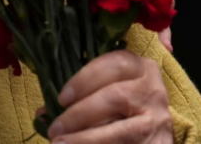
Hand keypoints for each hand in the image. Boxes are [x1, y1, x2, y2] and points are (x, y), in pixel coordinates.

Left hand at [45, 50, 171, 142]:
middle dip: (79, 114)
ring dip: (85, 139)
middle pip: (115, 97)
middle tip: (55, 129)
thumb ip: (80, 97)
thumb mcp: (106, 93)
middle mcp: (153, 91)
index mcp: (140, 68)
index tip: (62, 98)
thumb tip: (43, 114)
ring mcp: (158, 121)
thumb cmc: (121, 108)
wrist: (151, 137)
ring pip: (120, 131)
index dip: (85, 79)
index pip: (115, 63)